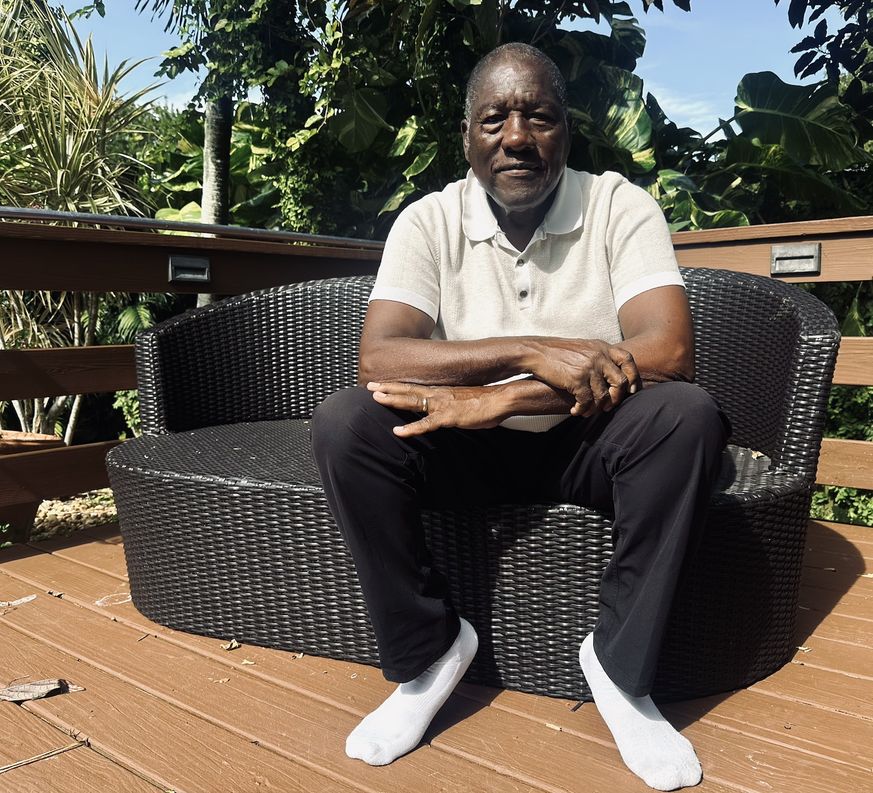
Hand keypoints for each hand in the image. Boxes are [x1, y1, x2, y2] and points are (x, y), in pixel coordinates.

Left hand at [367, 381, 509, 436]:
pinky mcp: (448, 417)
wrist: (501, 399)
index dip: (397, 385)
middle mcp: (438, 394)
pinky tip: (398, 431)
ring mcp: (442, 405)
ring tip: (377, 398)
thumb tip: (448, 409)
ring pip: (413, 402)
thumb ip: (451, 404)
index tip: (382, 383)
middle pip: (408, 390)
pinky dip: (411, 428)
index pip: (415, 387)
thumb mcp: (464, 401)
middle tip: (369, 385)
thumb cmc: (486, 402)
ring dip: (394, 400)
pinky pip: (426, 424)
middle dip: (388, 388)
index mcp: (441, 391)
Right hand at [525, 338, 640, 416]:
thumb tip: (611, 375)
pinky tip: (575, 411)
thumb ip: (599, 357)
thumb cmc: (558, 352)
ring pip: (603, 396)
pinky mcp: (576, 379)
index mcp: (602, 347)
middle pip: (621, 382)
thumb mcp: (584, 348)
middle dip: (616, 398)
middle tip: (608, 407)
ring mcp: (588, 368)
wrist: (538, 352)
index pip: (627, 360)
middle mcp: (599, 356)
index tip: (632, 389)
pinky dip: (582, 409)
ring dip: (596, 408)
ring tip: (587, 412)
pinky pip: (586, 401)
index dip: (634, 377)